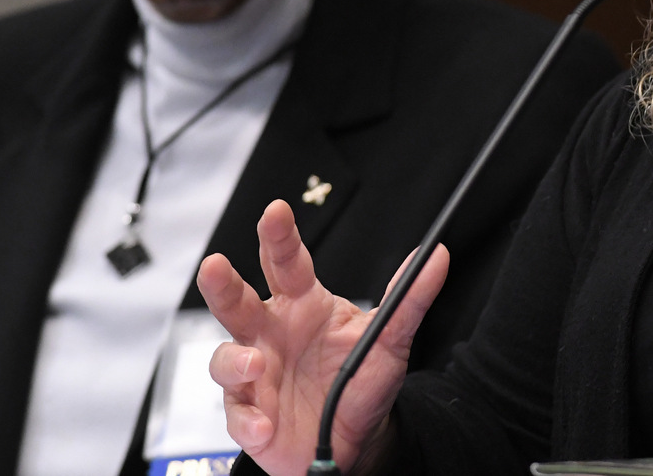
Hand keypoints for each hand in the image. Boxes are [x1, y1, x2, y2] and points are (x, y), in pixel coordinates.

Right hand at [197, 199, 449, 475]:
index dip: (279, 237)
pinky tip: (264, 426)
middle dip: (222, 283)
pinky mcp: (249, 413)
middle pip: (237, 301)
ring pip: (225, 357)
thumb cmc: (364, 380)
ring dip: (236, 360)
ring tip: (257, 363)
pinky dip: (249, 420)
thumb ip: (409, 297)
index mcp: (303, 304)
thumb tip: (437, 254)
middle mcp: (272, 332)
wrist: (356, 440)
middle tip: (215, 265)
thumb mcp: (392, 338)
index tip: (276, 211)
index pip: (287, 263)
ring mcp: (255, 373)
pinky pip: (238, 413)